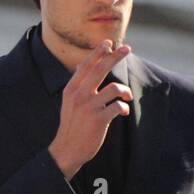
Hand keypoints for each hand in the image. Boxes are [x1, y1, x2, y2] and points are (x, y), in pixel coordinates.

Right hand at [47, 40, 132, 179]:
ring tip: (127, 97)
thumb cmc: (71, 125)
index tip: (109, 43)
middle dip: (115, 57)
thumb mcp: (69, 102)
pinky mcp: (99, 119)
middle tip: (127, 48)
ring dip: (125, 91)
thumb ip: (78, 85)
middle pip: (100, 69)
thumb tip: (83, 64)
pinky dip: (124, 107)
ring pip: (115, 88)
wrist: (66, 150)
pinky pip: (118, 106)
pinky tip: (123, 112)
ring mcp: (89, 107)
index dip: (98, 52)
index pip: (86, 66)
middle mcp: (80, 95)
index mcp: (72, 90)